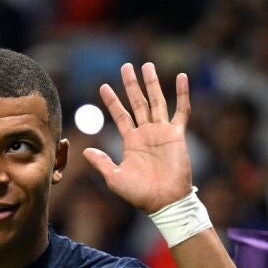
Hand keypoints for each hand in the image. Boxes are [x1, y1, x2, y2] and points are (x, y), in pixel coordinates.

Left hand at [83, 63, 191, 213]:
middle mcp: (146, 133)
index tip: (103, 86)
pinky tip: (181, 77)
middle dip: (131, 85)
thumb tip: (85, 151)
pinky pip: (181, 111)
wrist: (163, 202)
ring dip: (152, 83)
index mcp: (131, 141)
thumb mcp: (114, 177)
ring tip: (147, 65)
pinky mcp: (177, 135)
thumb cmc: (139, 194)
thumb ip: (101, 162)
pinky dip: (182, 94)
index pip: (120, 115)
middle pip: (137, 102)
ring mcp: (162, 132)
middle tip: (126, 66)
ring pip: (156, 101)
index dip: (112, 101)